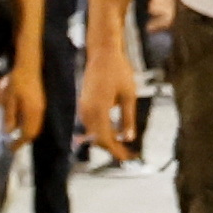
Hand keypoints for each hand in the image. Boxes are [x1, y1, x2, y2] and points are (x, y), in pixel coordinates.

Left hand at [0, 53, 46, 141]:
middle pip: (34, 132)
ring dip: (27, 132)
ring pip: (36, 126)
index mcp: (33, 112)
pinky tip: (22, 121)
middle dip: (24, 139)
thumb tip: (8, 131)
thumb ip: (10, 115)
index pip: (28, 134)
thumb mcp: (9, 98)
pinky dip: (30, 124)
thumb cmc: (18, 81)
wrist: (30, 65)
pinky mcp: (43, 103)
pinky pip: (37, 119)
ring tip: (17, 133)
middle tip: (13, 143)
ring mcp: (43, 107)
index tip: (11, 148)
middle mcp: (41, 112)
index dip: (19, 142)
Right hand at [82, 36, 142, 156]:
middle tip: (128, 155)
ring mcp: (83, 107)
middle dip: (112, 149)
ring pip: (92, 132)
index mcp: (99, 109)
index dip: (116, 151)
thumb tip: (128, 138)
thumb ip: (128, 118)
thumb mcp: (129, 95)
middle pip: (97, 139)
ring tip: (123, 146)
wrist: (102, 53)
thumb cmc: (118, 71)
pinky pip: (90, 124)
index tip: (128, 158)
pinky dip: (101, 131)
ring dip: (106, 140)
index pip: (105, 139)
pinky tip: (114, 132)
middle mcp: (87, 110)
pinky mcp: (83, 104)